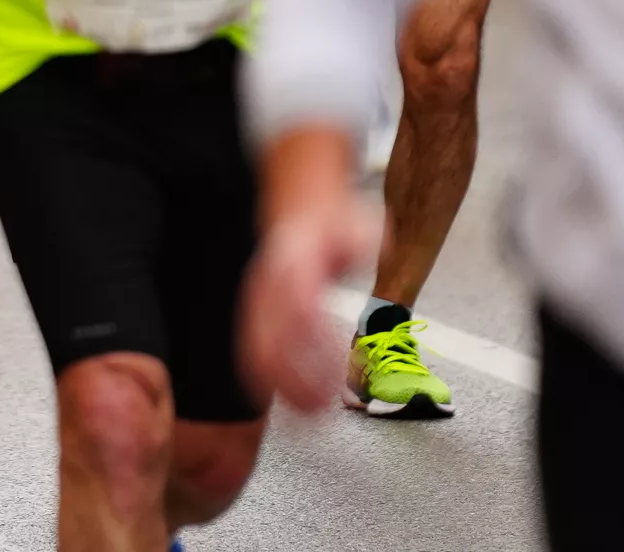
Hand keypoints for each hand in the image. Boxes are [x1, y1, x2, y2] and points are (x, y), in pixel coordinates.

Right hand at [240, 160, 380, 413]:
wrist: (302, 205)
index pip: (301, 314)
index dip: (318, 350)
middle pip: (269, 342)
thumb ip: (364, 241)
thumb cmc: (335, 222)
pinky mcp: (257, 312)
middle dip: (294, 383)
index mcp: (295, 266)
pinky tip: (287, 403)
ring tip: (311, 417)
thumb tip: (370, 251)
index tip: (343, 376)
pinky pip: (252, 351)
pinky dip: (267, 381)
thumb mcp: (360, 224)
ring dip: (282, 389)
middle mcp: (271, 285)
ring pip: (256, 351)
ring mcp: (259, 300)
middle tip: (325, 413)